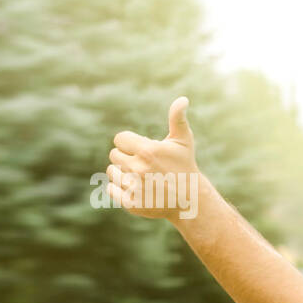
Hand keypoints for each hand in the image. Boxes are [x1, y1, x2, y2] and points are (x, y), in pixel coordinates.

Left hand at [105, 97, 203, 218]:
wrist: (191, 201)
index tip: (142, 150)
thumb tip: (183, 99)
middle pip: (114, 155)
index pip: (119, 139)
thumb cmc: (185, 166)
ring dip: (122, 173)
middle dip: (126, 157)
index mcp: (147, 151)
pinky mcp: (131, 203)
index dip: (130, 143)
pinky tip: (136, 188)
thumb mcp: (183, 142)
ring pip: (112, 172)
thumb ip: (177, 119)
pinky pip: (111, 189)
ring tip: (141, 177)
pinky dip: (120, 189)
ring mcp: (134, 187)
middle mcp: (138, 169)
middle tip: (143, 165)